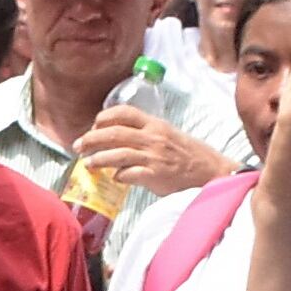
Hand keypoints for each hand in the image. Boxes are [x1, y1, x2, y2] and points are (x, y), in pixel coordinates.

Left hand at [77, 105, 226, 198]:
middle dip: (91, 138)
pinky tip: (113, 178)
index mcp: (156, 124)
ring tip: (87, 163)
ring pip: (118, 153)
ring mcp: (154, 156)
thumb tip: (119, 139)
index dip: (104, 117)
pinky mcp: (156, 175)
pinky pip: (130, 174)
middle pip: (114, 133)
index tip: (93, 124)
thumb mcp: (168, 135)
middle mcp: (153, 137)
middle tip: (78, 145)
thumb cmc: (189, 155)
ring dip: (99, 158)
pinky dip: (118, 176)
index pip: (124, 112)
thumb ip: (146, 135)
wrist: (212, 171)